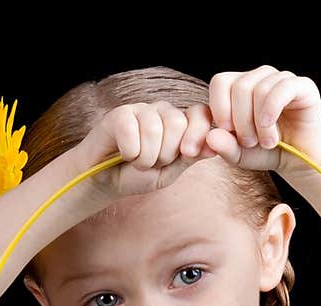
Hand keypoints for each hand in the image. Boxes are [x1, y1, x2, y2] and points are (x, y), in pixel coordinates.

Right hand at [75, 101, 219, 201]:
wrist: (107, 181)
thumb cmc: (138, 176)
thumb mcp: (171, 172)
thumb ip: (191, 157)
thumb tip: (214, 145)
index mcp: (180, 124)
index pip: (201, 114)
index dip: (197, 134)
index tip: (187, 154)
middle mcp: (163, 111)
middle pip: (177, 123)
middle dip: (165, 153)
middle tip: (153, 162)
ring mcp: (141, 110)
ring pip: (154, 130)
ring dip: (145, 157)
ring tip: (137, 161)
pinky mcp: (120, 114)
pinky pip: (132, 133)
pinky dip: (129, 153)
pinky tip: (123, 154)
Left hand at [203, 67, 320, 179]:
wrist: (300, 162)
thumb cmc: (267, 154)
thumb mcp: (240, 155)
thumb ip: (224, 147)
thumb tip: (211, 136)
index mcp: (241, 87)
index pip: (221, 81)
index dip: (219, 107)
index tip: (228, 132)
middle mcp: (261, 77)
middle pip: (239, 86)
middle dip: (241, 120)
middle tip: (249, 143)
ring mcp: (282, 79)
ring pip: (259, 89)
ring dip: (259, 123)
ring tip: (267, 143)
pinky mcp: (303, 86)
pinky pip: (282, 89)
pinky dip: (272, 111)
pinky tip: (272, 132)